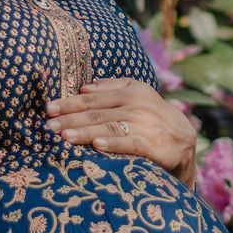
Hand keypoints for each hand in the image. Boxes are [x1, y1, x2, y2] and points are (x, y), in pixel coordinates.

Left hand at [45, 76, 197, 180]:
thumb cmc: (151, 117)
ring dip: (85, 132)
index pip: (93, 97)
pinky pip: (130, 144)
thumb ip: (112, 88)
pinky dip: (113, 144)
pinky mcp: (154, 145)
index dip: (70, 103)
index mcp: (130, 91)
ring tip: (64, 137)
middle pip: (97, 113)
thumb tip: (84, 87)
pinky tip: (97, 146)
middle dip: (70, 119)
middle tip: (49, 126)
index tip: (49, 108)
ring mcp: (146, 124)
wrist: (183, 140)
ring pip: (109, 128)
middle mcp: (137, 105)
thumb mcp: (136, 95)